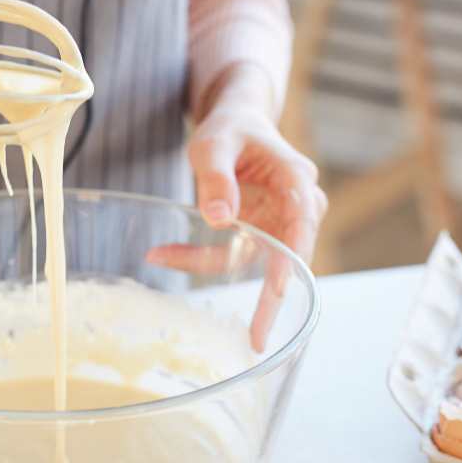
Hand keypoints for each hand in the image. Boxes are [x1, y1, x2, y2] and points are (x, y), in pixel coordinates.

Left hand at [146, 67, 326, 349]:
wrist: (235, 123)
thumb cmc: (230, 128)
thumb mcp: (214, 143)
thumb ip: (216, 176)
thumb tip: (220, 218)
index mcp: (297, 181)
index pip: (301, 226)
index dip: (290, 261)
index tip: (278, 290)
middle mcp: (298, 207)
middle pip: (286, 257)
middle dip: (267, 299)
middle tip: (255, 340)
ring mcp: (280, 224)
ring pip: (251, 260)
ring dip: (206, 263)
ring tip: (160, 256)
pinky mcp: (260, 234)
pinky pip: (233, 255)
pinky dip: (200, 256)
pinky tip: (165, 253)